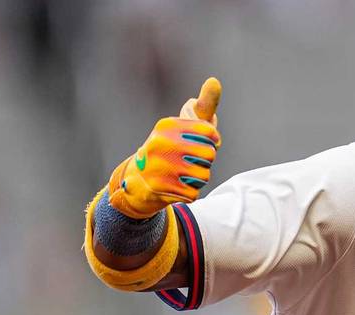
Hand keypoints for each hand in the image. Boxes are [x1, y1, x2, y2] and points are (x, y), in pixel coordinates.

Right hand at [107, 77, 222, 219]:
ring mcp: (158, 166)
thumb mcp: (185, 125)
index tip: (200, 143)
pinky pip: (194, 193)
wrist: (139, 180)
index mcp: (167, 125)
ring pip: (203, 176)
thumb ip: (204, 105)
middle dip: (204, 162)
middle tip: (187, 161)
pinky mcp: (158, 188)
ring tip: (180, 173)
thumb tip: (215, 81)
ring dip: (197, 178)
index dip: (212, 142)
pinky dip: (189, 192)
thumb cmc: (171, 148)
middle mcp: (159, 143)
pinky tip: (175, 186)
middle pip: (209, 155)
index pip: (210, 134)